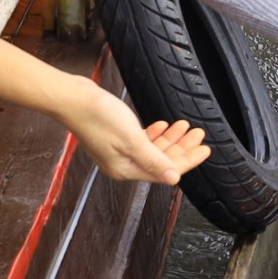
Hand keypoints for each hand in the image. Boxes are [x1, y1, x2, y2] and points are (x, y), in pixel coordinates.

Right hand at [59, 81, 211, 183]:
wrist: (72, 99)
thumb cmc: (97, 117)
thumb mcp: (131, 139)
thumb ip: (154, 160)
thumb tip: (173, 179)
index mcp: (126, 169)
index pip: (165, 171)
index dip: (187, 160)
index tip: (205, 150)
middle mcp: (123, 164)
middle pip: (161, 160)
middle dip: (182, 148)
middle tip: (199, 135)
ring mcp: (118, 151)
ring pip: (153, 149)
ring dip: (170, 138)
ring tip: (185, 126)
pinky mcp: (115, 138)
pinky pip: (141, 141)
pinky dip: (154, 134)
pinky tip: (163, 126)